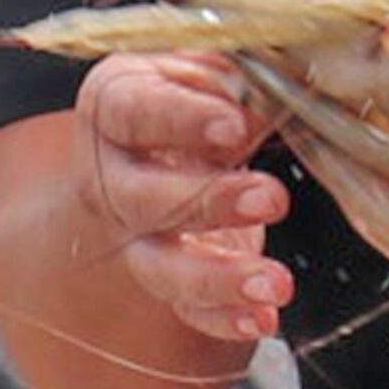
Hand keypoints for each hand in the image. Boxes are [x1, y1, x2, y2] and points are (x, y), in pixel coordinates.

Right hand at [77, 51, 289, 352]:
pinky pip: (188, 309)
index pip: (133, 113)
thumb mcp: (208, 69)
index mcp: (113, 108)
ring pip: (160, 267)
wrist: (158, 150)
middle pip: (142, 198)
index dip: (181, 120)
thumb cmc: (193, 96)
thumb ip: (235, 76)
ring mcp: (135, 237)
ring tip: (276, 283)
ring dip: (219, 277)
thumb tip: (273, 92)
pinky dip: (225, 318)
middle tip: (272, 198)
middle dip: (207, 201)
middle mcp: (111, 177)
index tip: (234, 126)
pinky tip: (263, 319)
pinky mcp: (167, 279)